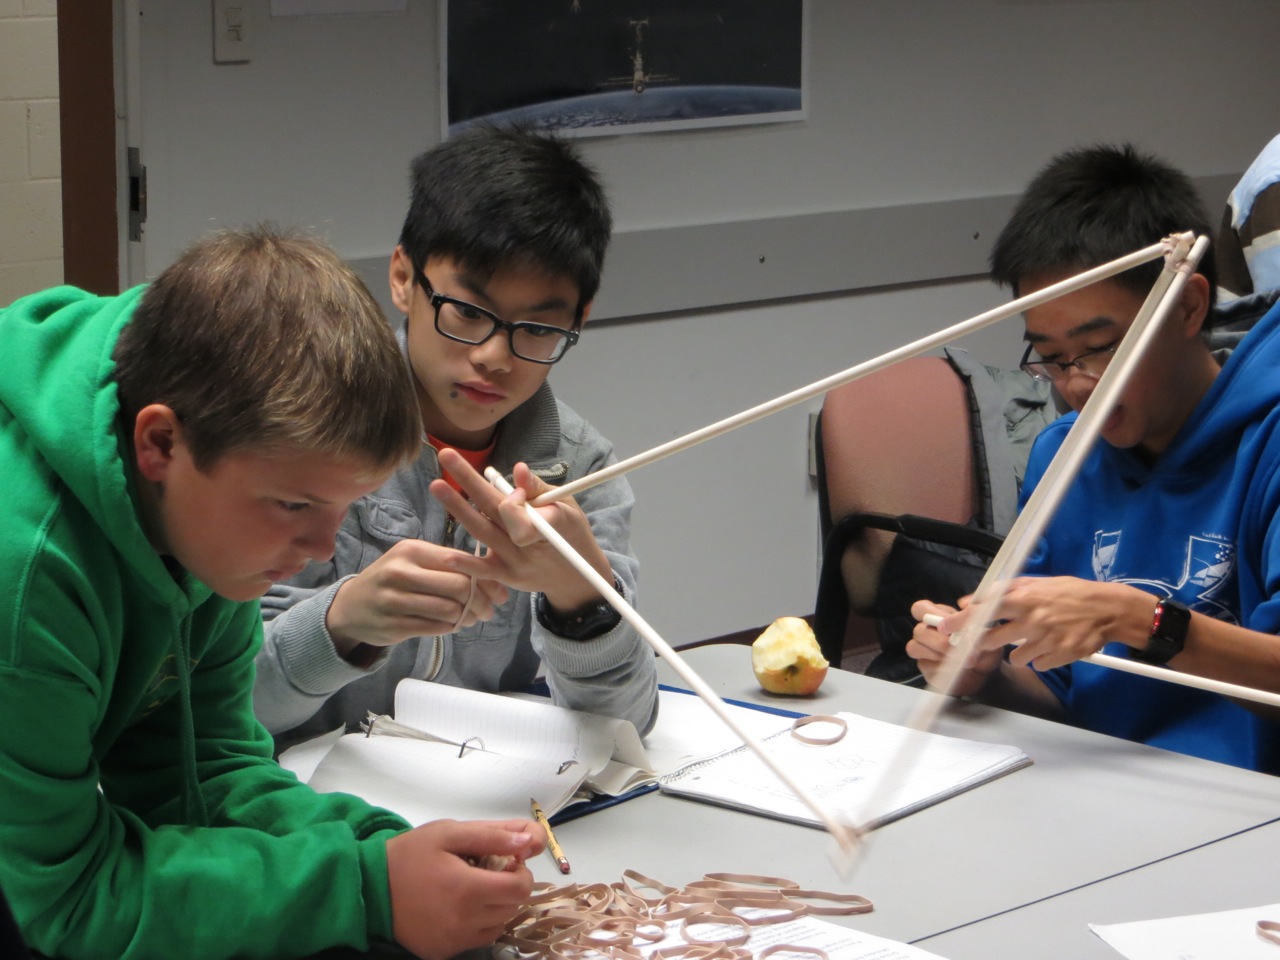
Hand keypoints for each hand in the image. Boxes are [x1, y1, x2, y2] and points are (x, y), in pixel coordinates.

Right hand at [326, 539, 507, 655]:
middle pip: (458, 587)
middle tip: (488, 610)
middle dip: (480, 601)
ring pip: (448, 610)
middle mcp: (400, 572)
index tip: (498, 592)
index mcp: (411, 551)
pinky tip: (453, 625)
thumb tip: (498, 583)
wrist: (351, 607)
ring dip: (467, 617)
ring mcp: (393, 600)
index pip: (459, 562)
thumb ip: (452, 568)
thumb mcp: (415, 563)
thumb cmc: (393, 580)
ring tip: (471, 618)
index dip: (485, 579)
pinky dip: (451, 628)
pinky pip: (434, 628)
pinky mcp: (393, 625)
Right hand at [386, 819, 543, 959]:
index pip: (520, 889)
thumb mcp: (449, 833)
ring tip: (473, 889)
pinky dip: (478, 924)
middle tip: (488, 872)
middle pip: (512, 908)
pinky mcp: (442, 952)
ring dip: (496, 907)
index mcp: (468, 889)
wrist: (368, 887)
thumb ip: (492, 836)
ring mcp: (453, 940)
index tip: (506, 863)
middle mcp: (464, 921)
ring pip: (497, 926)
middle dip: (509, 888)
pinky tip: (460, 907)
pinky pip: (476, 940)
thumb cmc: (409, 854)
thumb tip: (528, 840)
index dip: (521, 873)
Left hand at [430, 450, 612, 612]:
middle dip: (469, 481)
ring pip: (483, 532)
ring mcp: (516, 562)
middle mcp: (529, 542)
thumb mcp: (566, 507)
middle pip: (494, 509)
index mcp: (547, 520)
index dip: (511, 499)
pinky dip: (466, 564)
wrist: (577, 578)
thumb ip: (539, 489)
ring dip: (458, 509)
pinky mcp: (507, 577)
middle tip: (446, 455)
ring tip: (437, 486)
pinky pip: (484, 570)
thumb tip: (518, 468)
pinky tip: (447, 556)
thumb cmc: (570, 533)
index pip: (519, 508)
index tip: (517, 491)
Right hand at [906, 598, 1004, 696]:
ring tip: (961, 659)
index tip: (947, 623)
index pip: (920, 609)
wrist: (986, 671)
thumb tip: (963, 618)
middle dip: (940, 641)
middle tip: (959, 648)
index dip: (929, 614)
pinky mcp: (925, 666)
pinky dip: (941, 667)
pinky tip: (956, 668)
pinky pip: (924, 665)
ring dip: (939, 653)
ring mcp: (923, 649)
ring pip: (915, 647)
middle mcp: (927, 631)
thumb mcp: (985, 633)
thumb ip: (973, 624)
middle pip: (918, 631)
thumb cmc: (983, 647)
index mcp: (939, 617)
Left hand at [972, 576, 1153, 670]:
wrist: (1108, 609)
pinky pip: (1037, 664)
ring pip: (1015, 657)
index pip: (982, 611)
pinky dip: (1040, 657)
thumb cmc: (1070, 593)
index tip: (945, 628)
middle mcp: (1031, 620)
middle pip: (991, 640)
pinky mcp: (1059, 656)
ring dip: (1018, 650)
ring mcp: (1046, 640)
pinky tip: (1051, 644)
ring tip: (1035, 637)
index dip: (961, 621)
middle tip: (987, 640)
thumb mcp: (1037, 582)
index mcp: (1024, 598)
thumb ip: (1004, 590)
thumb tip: (973, 600)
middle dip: (984, 642)